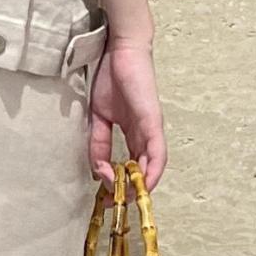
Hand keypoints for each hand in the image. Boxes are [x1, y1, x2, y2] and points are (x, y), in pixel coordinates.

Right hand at [87, 38, 166, 191]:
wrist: (120, 49)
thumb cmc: (111, 77)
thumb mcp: (98, 117)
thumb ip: (98, 143)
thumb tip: (98, 169)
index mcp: (132, 131)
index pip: (130, 163)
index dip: (120, 182)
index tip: (106, 196)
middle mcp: (145, 133)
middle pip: (144, 169)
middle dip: (129, 190)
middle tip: (114, 205)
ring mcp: (152, 127)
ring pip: (153, 165)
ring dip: (141, 185)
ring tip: (128, 199)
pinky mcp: (153, 121)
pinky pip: (157, 151)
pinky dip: (153, 170)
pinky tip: (145, 184)